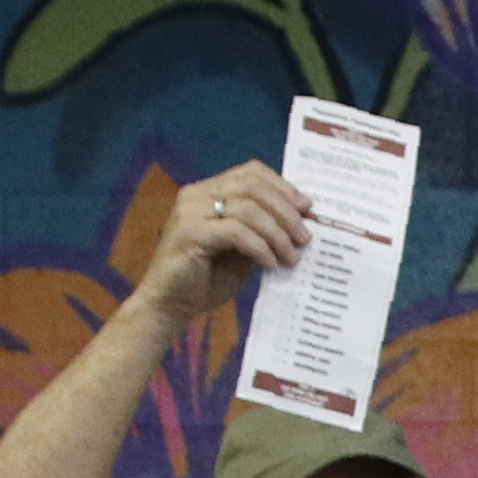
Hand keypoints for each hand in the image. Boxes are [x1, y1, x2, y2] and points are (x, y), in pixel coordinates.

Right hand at [136, 160, 310, 331]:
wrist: (171, 304)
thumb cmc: (207, 278)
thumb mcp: (242, 251)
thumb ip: (262, 232)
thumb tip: (300, 224)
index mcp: (208, 191)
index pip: (251, 173)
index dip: (283, 187)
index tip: (307, 209)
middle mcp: (196, 194)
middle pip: (253, 186)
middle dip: (286, 211)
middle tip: (305, 238)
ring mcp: (190, 211)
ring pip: (248, 208)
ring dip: (277, 233)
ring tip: (291, 257)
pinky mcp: (189, 233)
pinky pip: (236, 232)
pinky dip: (259, 247)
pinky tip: (270, 265)